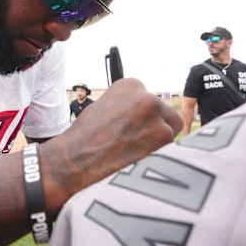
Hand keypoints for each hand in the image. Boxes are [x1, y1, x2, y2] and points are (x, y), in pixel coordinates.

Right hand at [40, 78, 182, 210]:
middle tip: (137, 145)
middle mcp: (146, 95)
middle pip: (167, 114)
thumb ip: (129, 106)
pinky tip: (138, 161)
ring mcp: (156, 114)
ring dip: (158, 144)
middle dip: (157, 128)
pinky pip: (171, 148)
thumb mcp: (106, 107)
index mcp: (131, 85)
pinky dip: (158, 157)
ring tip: (133, 154)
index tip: (129, 131)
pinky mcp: (164, 136)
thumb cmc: (86, 138)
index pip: (151, 101)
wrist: (73, 161)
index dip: (143, 120)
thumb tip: (151, 116)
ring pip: (171, 131)